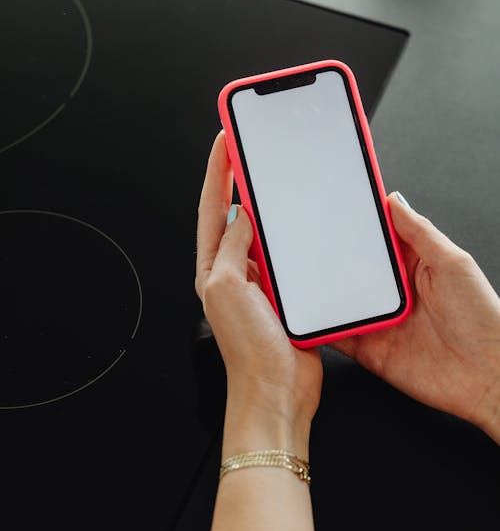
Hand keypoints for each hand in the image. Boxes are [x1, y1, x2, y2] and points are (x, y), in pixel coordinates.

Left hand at [195, 132, 322, 437]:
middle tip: (250, 148)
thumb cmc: (250, 351)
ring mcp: (262, 281)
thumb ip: (235, 247)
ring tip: (276, 176)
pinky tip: (304, 223)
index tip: (225, 140)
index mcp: (213, 267)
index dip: (217, 172)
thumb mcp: (229, 288)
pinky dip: (294, 234)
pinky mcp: (288, 292)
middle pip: (236, 214)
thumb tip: (243, 216)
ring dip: (270, 205)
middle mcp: (235, 271)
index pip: (212, 208)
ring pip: (265, 232)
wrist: (278, 390)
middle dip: (240, 180)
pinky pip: (290, 253)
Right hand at [332, 192, 499, 442]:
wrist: (488, 379)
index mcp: (415, 267)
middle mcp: (395, 294)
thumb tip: (394, 201)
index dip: (359, 227)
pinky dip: (322, 328)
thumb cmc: (484, 321)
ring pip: (341, 302)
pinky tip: (308, 317)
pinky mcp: (370, 351)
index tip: (335, 210)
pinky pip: (339, 337)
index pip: (379, 241)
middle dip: (332, 260)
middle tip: (310, 244)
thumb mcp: (453, 264)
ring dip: (323, 293)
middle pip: (354, 271)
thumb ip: (420, 233)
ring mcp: (381, 322)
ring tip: (300, 278)